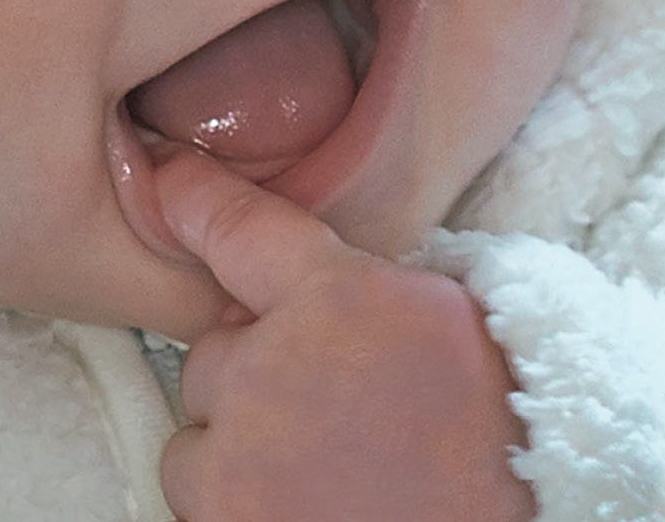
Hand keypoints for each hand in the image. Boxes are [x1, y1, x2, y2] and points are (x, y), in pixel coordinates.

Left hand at [153, 148, 536, 521]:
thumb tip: (313, 271)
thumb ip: (368, 286)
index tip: (162, 176)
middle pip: (219, 352)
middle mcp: (276, 364)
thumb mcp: (451, 325)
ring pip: (197, 431)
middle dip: (258, 384)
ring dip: (239, 452)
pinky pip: (195, 494)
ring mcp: (244, 449)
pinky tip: (307, 506)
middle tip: (333, 422)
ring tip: (324, 477)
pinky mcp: (229, 514)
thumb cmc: (502, 445)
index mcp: (342, 298)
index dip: (193, 197)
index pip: (239, 226)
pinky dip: (237, 504)